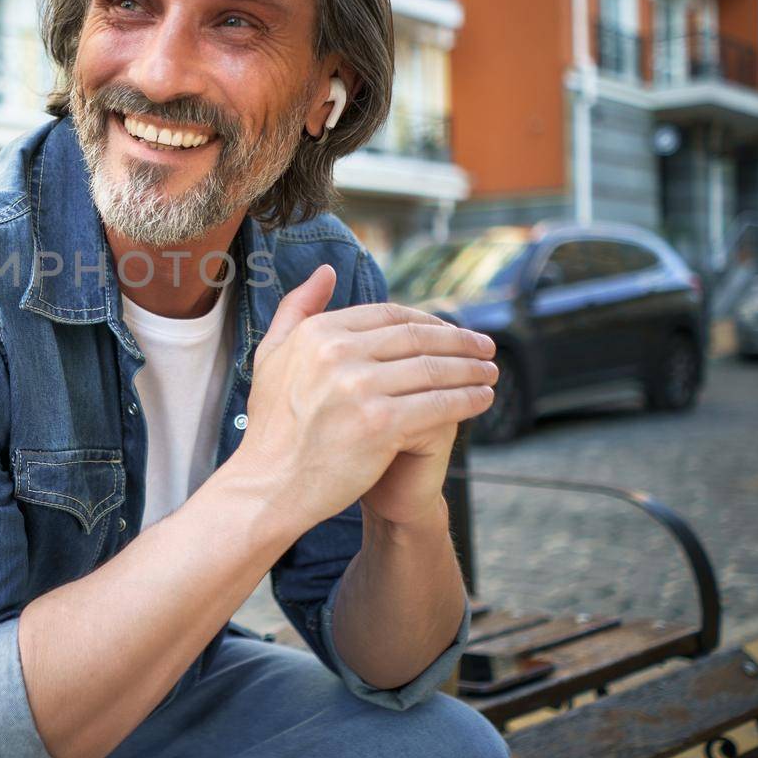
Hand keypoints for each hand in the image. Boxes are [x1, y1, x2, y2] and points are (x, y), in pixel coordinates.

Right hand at [237, 264, 496, 535]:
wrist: (267, 486)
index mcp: (318, 333)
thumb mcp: (271, 355)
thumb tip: (327, 271)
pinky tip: (482, 399)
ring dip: (470, 370)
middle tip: (485, 347)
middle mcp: (338, 353)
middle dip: (459, 342)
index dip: (428, 321)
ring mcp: (360, 388)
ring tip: (490, 372)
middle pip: (417, 339)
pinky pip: (438, 405)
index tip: (451, 331)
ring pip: (433, 371)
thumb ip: (297, 308)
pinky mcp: (380, 424)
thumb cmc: (271, 427)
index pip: (389, 316)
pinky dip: (467, 400)